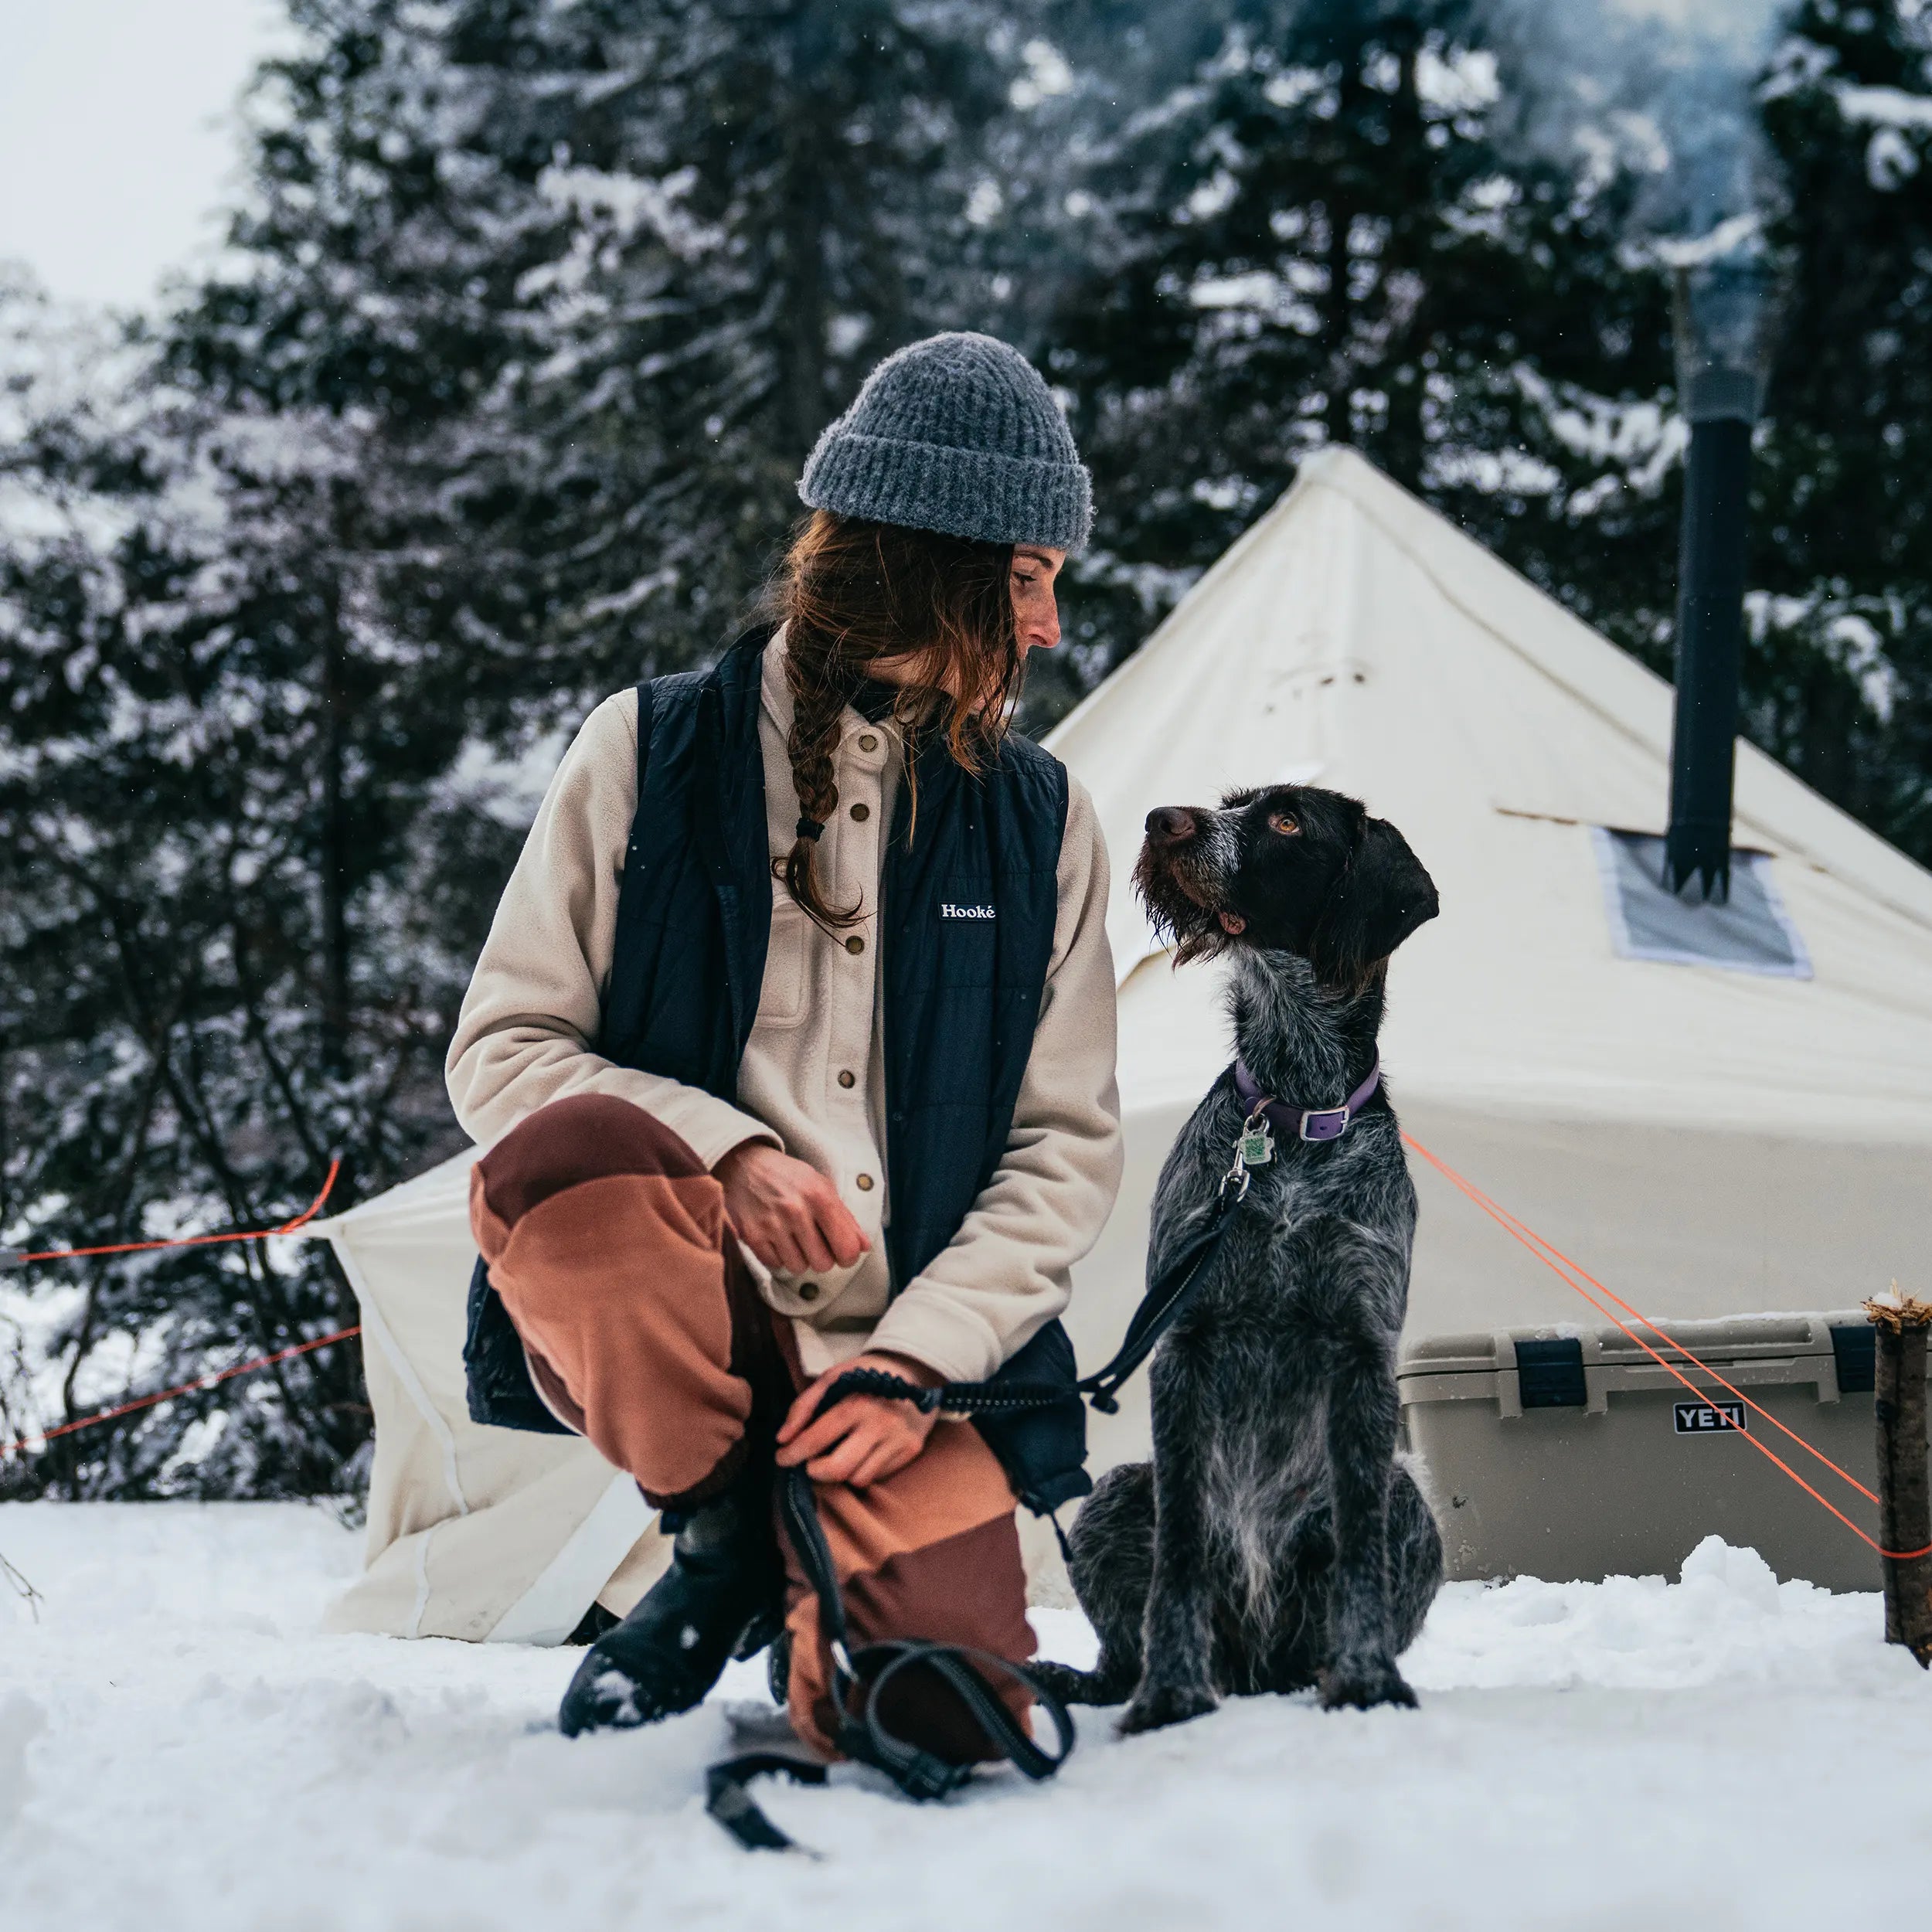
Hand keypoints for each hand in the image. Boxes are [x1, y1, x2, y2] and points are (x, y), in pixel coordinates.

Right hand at [715, 1142, 868, 1276]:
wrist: (743, 1164)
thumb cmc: (788, 1176)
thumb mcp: (822, 1186)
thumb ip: (846, 1218)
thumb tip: (864, 1247)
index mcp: (819, 1196)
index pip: (846, 1248)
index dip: (848, 1256)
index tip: (842, 1253)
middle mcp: (796, 1210)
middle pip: (823, 1263)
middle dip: (822, 1258)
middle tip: (815, 1244)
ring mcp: (771, 1224)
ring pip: (799, 1267)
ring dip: (800, 1258)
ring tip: (794, 1239)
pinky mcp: (751, 1235)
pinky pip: (775, 1264)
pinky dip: (779, 1256)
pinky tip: (777, 1238)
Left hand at [776, 1352, 941, 1486]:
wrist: (915, 1370)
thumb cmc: (866, 1374)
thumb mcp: (833, 1377)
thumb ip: (804, 1405)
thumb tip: (783, 1439)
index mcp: (857, 1403)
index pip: (818, 1439)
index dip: (794, 1453)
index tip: (782, 1458)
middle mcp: (880, 1424)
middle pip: (838, 1469)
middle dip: (815, 1472)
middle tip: (810, 1464)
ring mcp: (899, 1440)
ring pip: (858, 1478)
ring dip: (841, 1472)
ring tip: (838, 1455)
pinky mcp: (912, 1450)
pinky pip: (878, 1476)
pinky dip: (862, 1470)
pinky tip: (860, 1453)